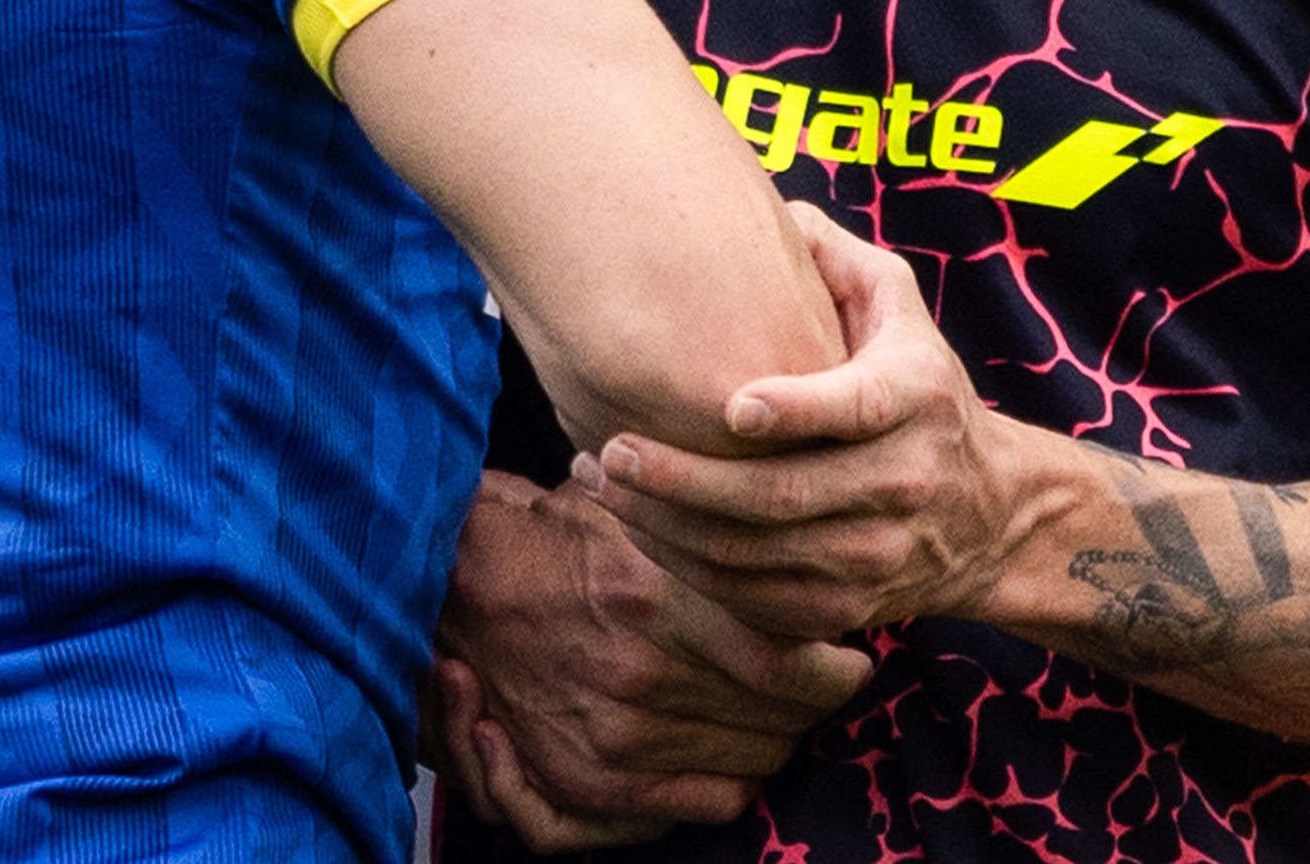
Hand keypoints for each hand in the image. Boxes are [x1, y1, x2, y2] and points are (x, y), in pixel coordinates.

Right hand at [426, 472, 873, 849]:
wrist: (456, 590)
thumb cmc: (552, 535)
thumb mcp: (632, 504)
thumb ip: (709, 525)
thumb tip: (795, 520)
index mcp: (653, 601)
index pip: (788, 664)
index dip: (838, 669)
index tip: (853, 653)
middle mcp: (639, 678)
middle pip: (778, 722)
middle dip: (818, 705)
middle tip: (830, 681)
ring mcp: (616, 739)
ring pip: (750, 763)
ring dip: (782, 739)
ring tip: (787, 710)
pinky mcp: (593, 781)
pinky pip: (703, 805)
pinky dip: (735, 783)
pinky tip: (740, 749)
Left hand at [576, 206, 1042, 644]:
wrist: (989, 516)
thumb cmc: (922, 389)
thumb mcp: (903, 309)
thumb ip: (838, 259)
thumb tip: (774, 209)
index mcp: (917, 398)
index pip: (859, 408)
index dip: (797, 410)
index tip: (731, 404)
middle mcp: (902, 482)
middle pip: (783, 496)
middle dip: (685, 478)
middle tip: (612, 448)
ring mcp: (874, 555)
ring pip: (755, 556)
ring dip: (667, 524)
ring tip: (602, 482)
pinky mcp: (847, 607)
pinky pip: (752, 599)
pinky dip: (688, 569)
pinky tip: (640, 526)